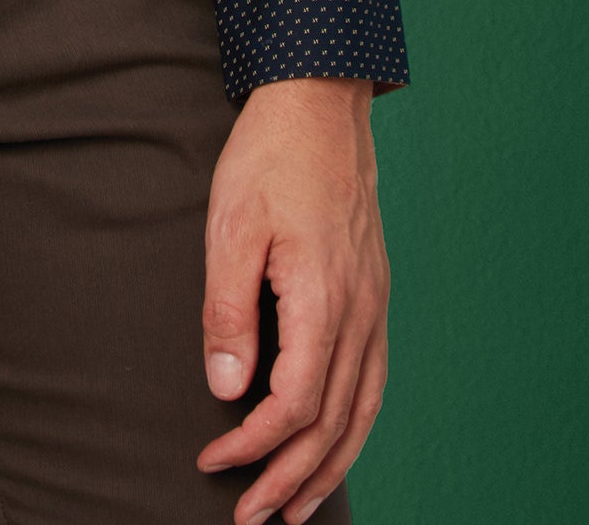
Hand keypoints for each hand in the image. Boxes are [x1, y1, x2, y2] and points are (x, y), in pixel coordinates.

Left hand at [197, 76, 389, 524]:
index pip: (294, 403)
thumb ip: (228, 312)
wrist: (319, 104)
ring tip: (296, 509)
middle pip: (332, 423)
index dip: (254, 445)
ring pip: (362, 412)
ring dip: (329, 467)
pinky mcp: (375, 295)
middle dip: (290, 479)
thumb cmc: (269, 158)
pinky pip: (373, 381)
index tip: (212, 461)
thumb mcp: (230, 227)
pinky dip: (355, 428)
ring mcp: (375, 306)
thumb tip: (228, 389)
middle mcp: (361, 313)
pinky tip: (334, 445)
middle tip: (250, 518)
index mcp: (323, 299)